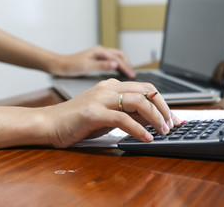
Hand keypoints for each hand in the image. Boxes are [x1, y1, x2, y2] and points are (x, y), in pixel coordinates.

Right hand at [44, 79, 180, 147]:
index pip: (146, 88)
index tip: (173, 117)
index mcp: (113, 86)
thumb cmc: (79, 121)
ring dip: (155, 117)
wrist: (50, 123)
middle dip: (164, 108)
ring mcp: (100, 98)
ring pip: (137, 102)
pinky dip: (138, 129)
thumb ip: (129, 113)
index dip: (163, 102)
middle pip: (146, 92)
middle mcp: (108, 88)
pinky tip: (146, 138)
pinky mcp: (93, 112)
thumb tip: (153, 119)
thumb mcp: (109, 115)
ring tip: (163, 131)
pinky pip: (122, 118)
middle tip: (172, 124)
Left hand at [51, 45, 135, 77]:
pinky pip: (111, 60)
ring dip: (124, 64)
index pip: (118, 59)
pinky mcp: (97, 59)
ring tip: (129, 73)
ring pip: (116, 57)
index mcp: (100, 51)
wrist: (59, 65)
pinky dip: (118, 65)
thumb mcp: (87, 66)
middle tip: (133, 74)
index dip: (126, 67)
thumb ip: (102, 66)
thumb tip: (116, 65)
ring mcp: (99, 54)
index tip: (132, 76)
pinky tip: (119, 72)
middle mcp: (101, 51)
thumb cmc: (71, 66)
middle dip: (128, 64)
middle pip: (120, 55)